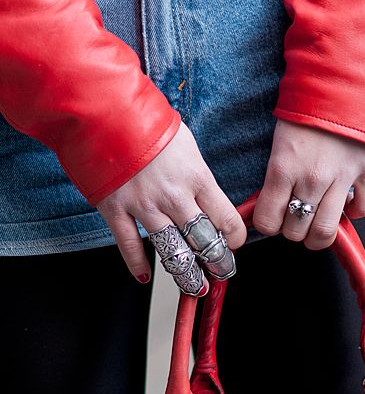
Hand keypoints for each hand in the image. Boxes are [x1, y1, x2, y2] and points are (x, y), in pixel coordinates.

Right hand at [96, 122, 246, 283]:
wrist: (101, 107)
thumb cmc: (144, 120)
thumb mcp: (185, 143)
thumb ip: (196, 175)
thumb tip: (206, 198)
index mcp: (196, 176)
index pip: (226, 219)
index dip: (235, 237)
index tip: (234, 243)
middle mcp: (174, 196)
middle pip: (204, 241)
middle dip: (217, 262)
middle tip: (221, 271)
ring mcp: (144, 205)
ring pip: (172, 252)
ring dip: (186, 275)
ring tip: (195, 286)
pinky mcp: (115, 209)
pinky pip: (130, 245)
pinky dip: (137, 264)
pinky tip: (144, 276)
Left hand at [252, 118, 364, 249]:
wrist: (340, 78)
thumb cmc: (305, 108)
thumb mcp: (278, 142)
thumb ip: (275, 176)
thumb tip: (267, 206)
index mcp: (283, 168)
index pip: (268, 222)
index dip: (269, 224)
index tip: (273, 217)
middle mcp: (311, 178)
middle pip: (296, 231)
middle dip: (293, 230)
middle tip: (295, 218)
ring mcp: (342, 178)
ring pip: (325, 231)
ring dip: (318, 234)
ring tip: (317, 223)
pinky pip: (363, 210)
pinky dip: (355, 212)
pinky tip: (348, 204)